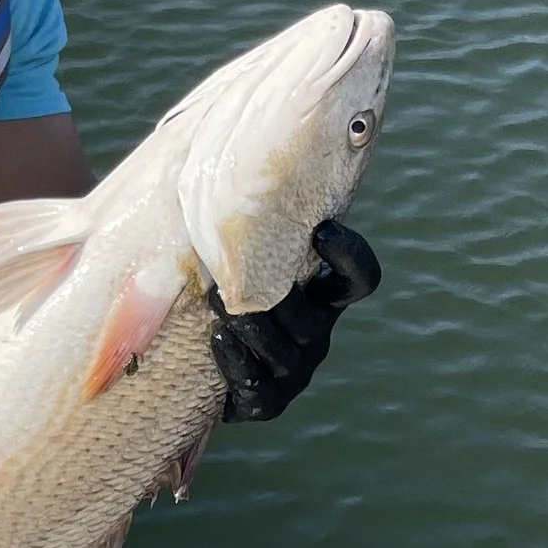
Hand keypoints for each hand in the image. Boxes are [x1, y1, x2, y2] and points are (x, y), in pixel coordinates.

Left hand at [209, 220, 380, 424]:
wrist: (189, 355)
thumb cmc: (219, 283)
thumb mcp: (238, 252)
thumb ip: (250, 220)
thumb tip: (237, 146)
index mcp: (320, 294)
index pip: (358, 279)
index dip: (349, 257)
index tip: (321, 231)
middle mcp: (316, 331)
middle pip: (312, 319)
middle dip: (274, 298)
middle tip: (231, 277)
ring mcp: (295, 369)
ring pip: (284, 352)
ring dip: (250, 327)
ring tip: (218, 305)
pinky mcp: (267, 401)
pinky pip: (258, 388)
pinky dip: (236, 363)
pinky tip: (216, 341)